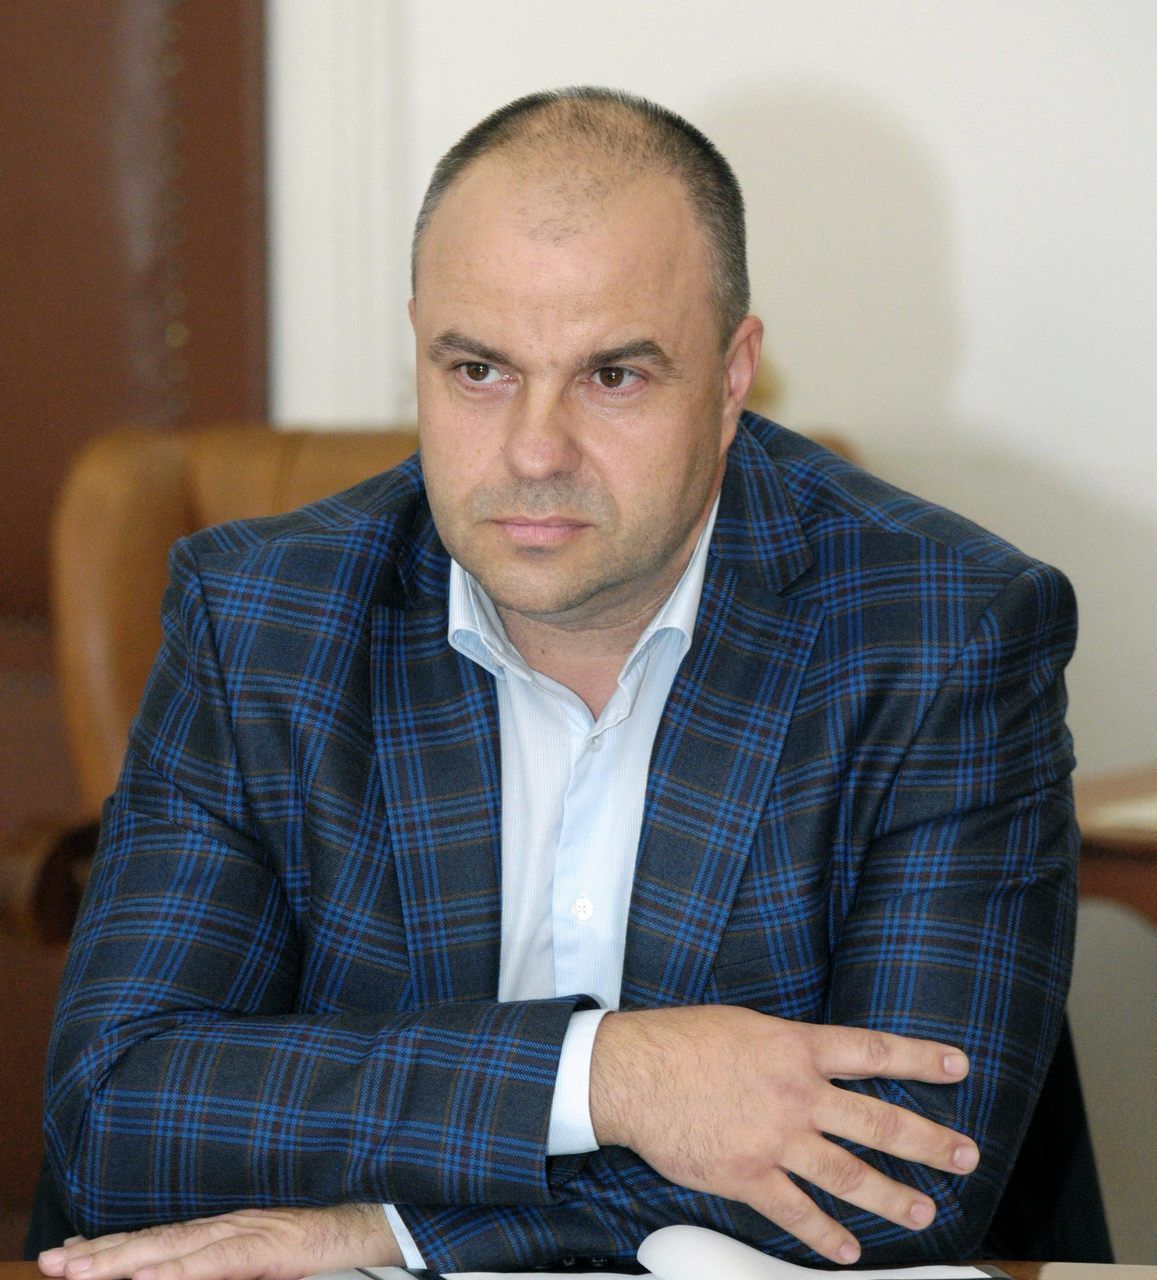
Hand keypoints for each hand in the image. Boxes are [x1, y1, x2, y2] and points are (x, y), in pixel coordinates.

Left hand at [38, 1203, 401, 1279]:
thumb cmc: (326, 1238)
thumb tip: (190, 1270)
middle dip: (97, 1254)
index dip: (110, 1244)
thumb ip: (227, 1261)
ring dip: (119, 1260)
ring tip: (75, 1272)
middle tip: (48, 1265)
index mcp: (224, 1226)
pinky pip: (214, 1262)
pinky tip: (143, 1279)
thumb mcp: (267, 1255)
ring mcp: (245, 1231)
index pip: (156, 1236)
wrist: (378, 1216)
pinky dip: (176, 1271)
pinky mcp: (267, 1247)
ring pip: (171, 1249)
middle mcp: (226, 1224)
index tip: (67, 1253)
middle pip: (152, 1240)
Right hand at [590, 1006, 978, 1264]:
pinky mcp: (748, 1175)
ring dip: (891, 1197)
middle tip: (965, 1155)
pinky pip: (797, 1213)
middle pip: (876, 1120)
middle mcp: (795, 1094)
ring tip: (923, 1213)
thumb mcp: (747, 1027)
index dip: (920, 1059)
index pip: (872, 1052)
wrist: (634, 1073)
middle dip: (928, 1141)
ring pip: (847, 1174)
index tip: (958, 1067)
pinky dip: (826, 1235)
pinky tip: (848, 1250)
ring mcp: (775, 1138)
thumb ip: (789, 1048)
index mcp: (795, 1048)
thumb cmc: (684, 1042)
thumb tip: (818, 1061)